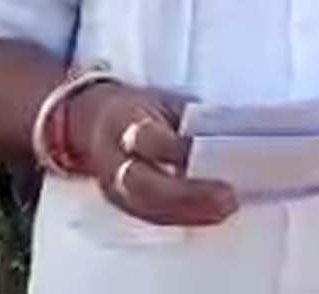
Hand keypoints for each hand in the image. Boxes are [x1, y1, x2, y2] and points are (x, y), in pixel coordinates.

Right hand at [65, 81, 238, 225]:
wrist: (92, 121)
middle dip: (188, 194)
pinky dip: (182, 218)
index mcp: (121, 120)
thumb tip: (226, 139)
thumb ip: (188, 120)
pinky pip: (150, 216)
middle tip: (226, 197)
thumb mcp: (161, 101)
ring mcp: (112, 186)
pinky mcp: (120, 203)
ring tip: (224, 209)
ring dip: (189, 212)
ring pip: (147, 207)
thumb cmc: (135, 110)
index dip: (178, 149)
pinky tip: (210, 215)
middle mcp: (112, 158)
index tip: (214, 152)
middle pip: (143, 184)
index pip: (146, 138)